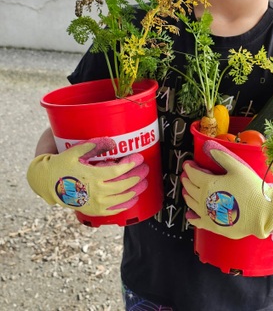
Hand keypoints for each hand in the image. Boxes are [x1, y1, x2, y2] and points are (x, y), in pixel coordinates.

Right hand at [27, 137, 148, 215]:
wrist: (47, 183)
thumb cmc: (61, 164)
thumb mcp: (75, 151)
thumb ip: (94, 145)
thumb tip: (112, 142)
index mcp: (92, 176)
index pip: (118, 171)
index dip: (131, 164)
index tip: (139, 157)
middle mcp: (95, 192)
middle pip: (124, 185)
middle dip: (137, 176)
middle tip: (145, 169)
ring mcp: (95, 203)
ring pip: (122, 198)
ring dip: (135, 190)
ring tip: (144, 183)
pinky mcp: (93, 210)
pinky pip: (114, 210)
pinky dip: (126, 204)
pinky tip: (133, 198)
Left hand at [181, 141, 272, 238]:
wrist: (262, 213)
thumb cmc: (251, 189)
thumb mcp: (237, 167)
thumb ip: (222, 156)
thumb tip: (209, 147)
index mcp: (209, 184)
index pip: (193, 174)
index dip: (189, 167)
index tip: (188, 163)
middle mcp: (204, 199)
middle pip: (190, 188)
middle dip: (187, 179)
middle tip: (186, 175)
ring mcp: (207, 214)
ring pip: (191, 203)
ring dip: (187, 194)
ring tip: (186, 190)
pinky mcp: (213, 225)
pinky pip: (197, 221)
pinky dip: (191, 216)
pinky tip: (190, 214)